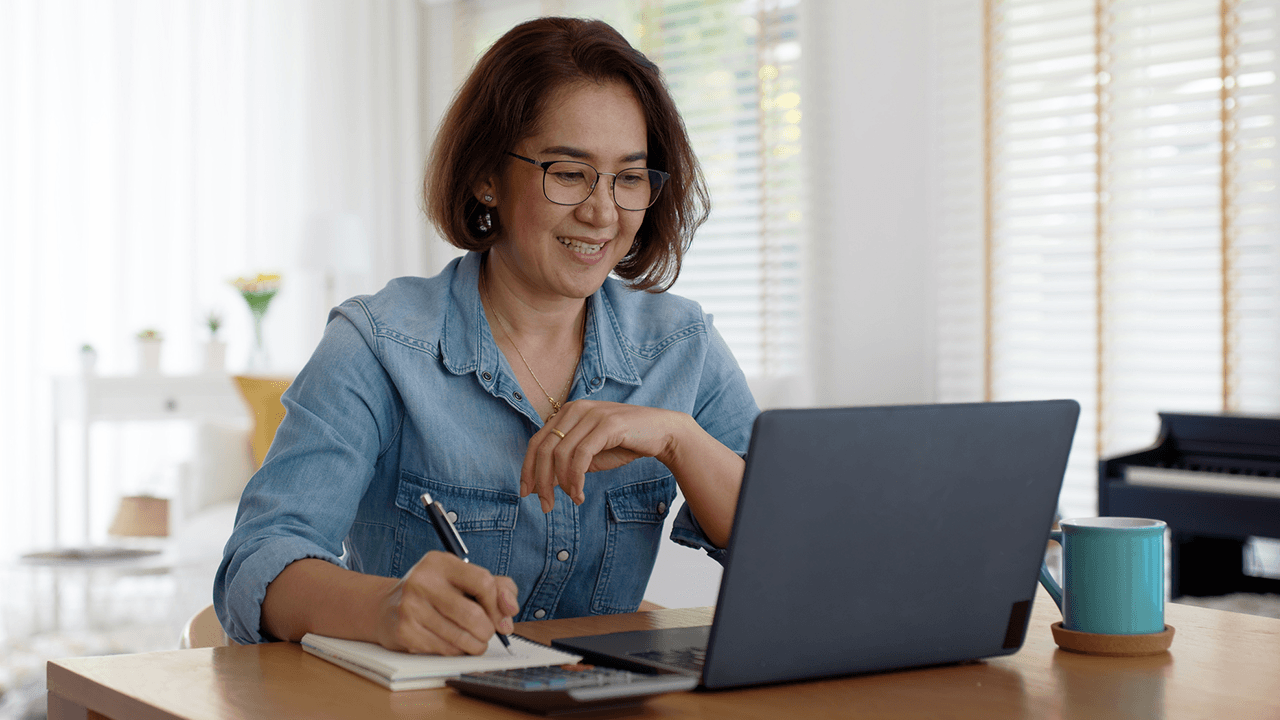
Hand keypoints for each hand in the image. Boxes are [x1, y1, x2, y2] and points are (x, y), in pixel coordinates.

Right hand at [374, 551, 518, 654]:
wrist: (388, 607)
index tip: (501, 617)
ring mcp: (410, 607)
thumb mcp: (465, 579)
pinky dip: (457, 651)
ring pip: (460, 637)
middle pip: (473, 615)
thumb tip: (510, 610)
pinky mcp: (404, 631)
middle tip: (487, 633)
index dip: (498, 605)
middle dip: (488, 630)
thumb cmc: (437, 592)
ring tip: (475, 641)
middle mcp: (422, 581)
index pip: (483, 582)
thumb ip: (498, 587)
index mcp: (440, 562)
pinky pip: (445, 649)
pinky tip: (453, 643)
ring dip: (475, 645)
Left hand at [521, 400, 685, 512]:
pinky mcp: (607, 424)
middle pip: (544, 449)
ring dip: (562, 484)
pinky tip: (579, 494)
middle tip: (545, 505)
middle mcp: (576, 409)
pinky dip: (575, 479)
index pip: (537, 442)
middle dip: (541, 481)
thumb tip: (542, 484)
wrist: (662, 432)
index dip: (527, 469)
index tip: (526, 493)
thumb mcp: (589, 454)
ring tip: (573, 499)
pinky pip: (581, 456)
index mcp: (567, 413)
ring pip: (560, 454)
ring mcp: (591, 415)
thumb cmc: (624, 443)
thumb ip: (566, 463)